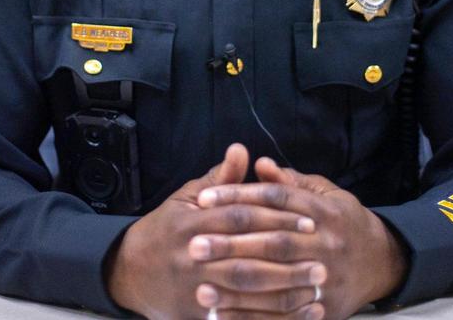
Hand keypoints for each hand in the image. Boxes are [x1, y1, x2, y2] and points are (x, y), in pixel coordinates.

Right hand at [107, 144, 326, 319]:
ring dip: (284, 290)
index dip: (277, 218)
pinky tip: (296, 314)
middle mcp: (193, 256)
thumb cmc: (166, 229)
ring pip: (244, 291)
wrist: (129, 270)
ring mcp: (194, 288)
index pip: (241, 218)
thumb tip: (241, 149)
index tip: (310, 221)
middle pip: (246, 257)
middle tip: (323, 258)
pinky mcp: (196, 314)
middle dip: (287, 259)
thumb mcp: (186, 198)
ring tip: (317, 285)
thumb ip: (218, 178)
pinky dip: (267, 318)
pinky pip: (237, 317)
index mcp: (193, 223)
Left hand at [193, 158, 408, 319]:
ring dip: (237, 287)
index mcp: (324, 210)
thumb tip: (257, 163)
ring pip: (277, 282)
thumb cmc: (343, 221)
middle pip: (273, 242)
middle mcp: (326, 243)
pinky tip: (221, 316)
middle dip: (231, 245)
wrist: (383, 261)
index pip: (275, 199)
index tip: (204, 200)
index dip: (239, 197)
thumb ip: (290, 182)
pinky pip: (283, 316)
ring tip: (200, 286)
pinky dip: (251, 317)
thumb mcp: (325, 193)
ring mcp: (327, 279)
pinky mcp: (324, 310)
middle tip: (194, 245)